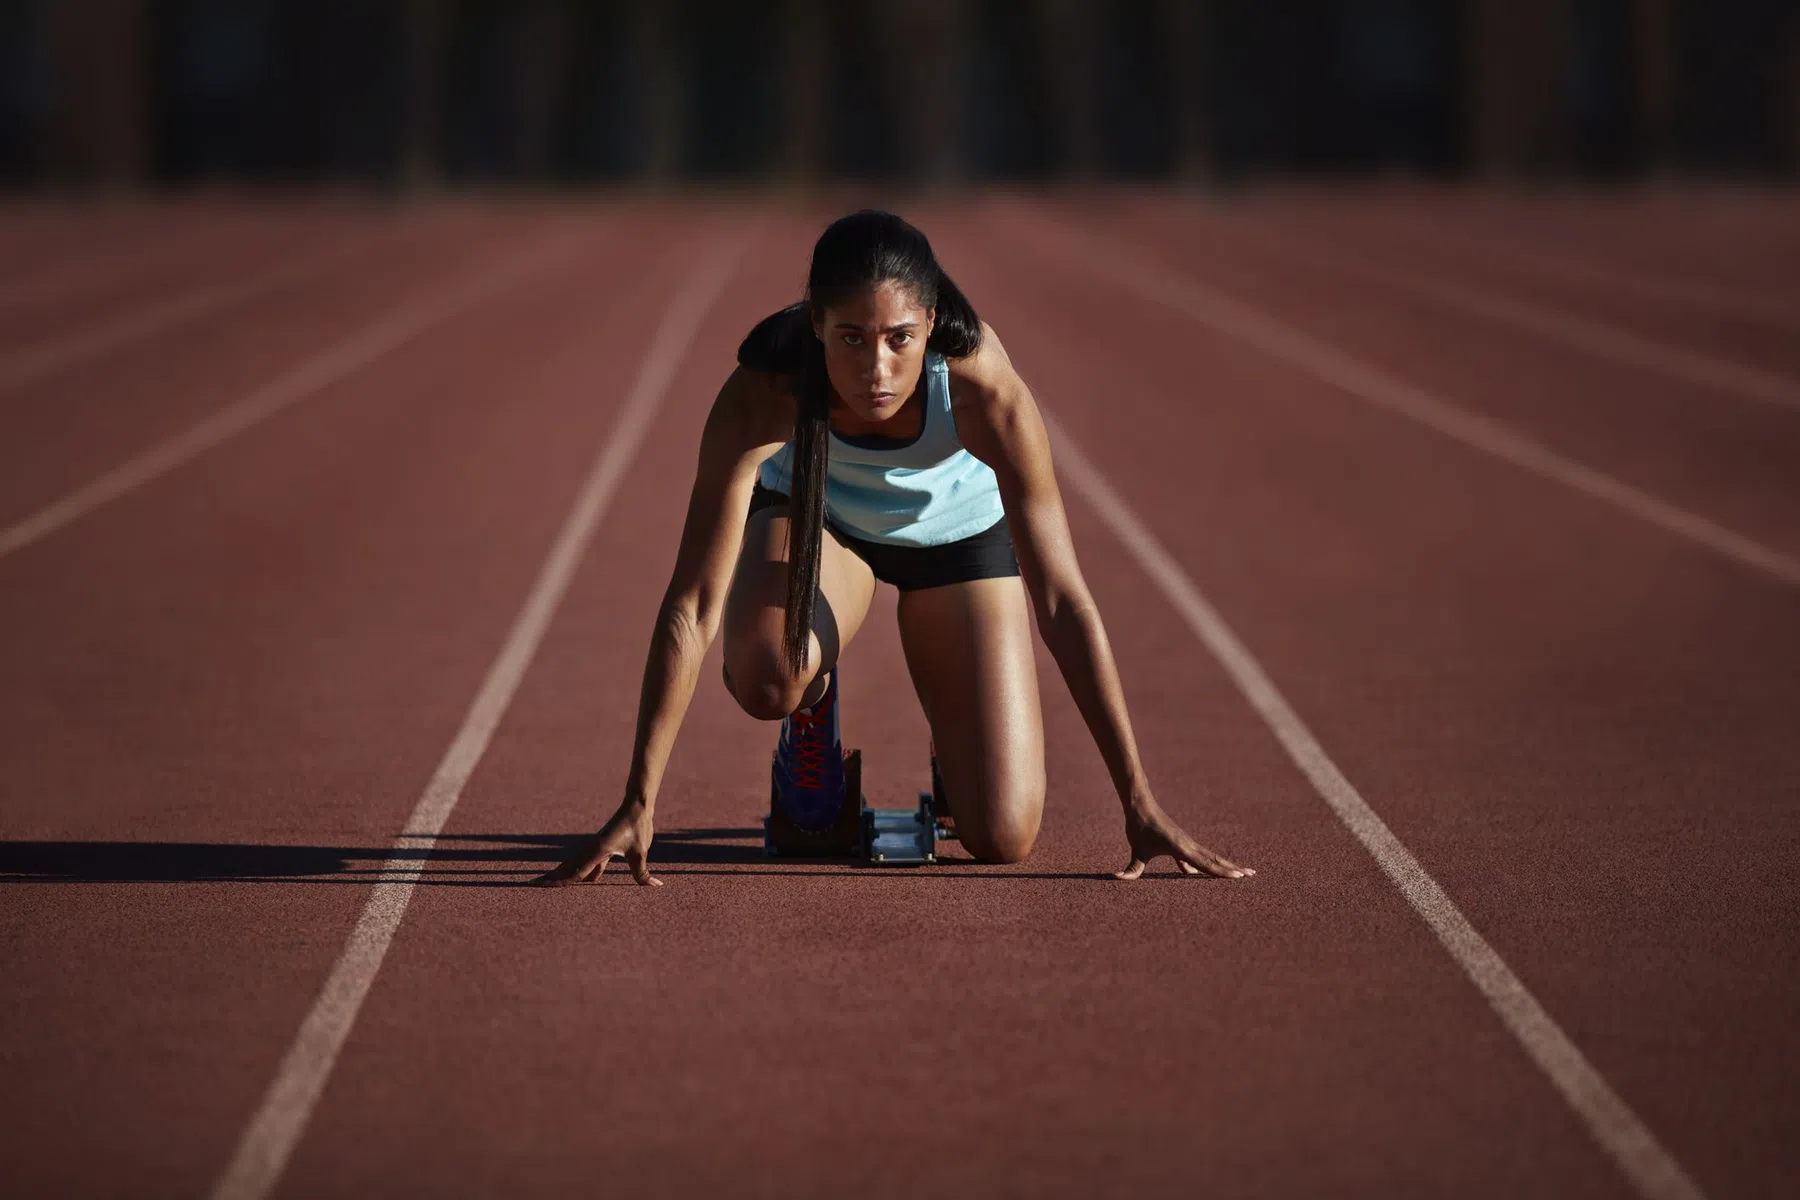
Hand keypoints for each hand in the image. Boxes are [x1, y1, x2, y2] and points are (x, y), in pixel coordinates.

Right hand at [532, 801, 661, 886]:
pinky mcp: (603, 847)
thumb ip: (642, 872)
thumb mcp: (640, 852)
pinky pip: (590, 863)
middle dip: (550, 877)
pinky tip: (588, 881)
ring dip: (563, 874)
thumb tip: (654, 886)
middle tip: (531, 885)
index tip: (543, 886)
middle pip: (567, 867)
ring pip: (575, 865)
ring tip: (549, 883)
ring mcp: (596, 848)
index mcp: (598, 850)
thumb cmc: (638, 826)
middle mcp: (592, 849)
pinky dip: (584, 871)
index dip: (560, 881)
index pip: (576, 871)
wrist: (637, 806)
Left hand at [1114, 794, 1253, 880]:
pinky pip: (1197, 855)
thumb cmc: (1139, 827)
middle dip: (1233, 868)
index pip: (1205, 864)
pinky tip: (1194, 873)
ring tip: (1240, 871)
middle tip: (1252, 874)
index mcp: (1181, 848)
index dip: (1222, 872)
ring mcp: (1186, 843)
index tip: (1239, 876)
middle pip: (1215, 860)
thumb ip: (1132, 868)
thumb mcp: (1137, 850)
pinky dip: (1204, 863)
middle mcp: (1188, 845)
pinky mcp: (1181, 842)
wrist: (1141, 805)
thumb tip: (1118, 878)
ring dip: (1224, 864)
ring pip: (1209, 857)